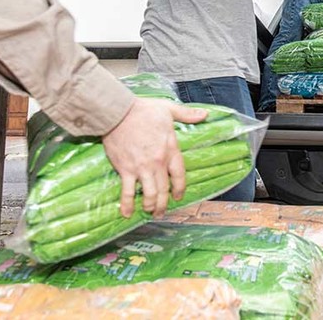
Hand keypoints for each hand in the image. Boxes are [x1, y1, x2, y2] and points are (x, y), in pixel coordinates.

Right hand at [102, 98, 206, 217]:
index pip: (179, 175)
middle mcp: (158, 162)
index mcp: (170, 149)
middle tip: (162, 212)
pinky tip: (126, 214)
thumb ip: (187, 115)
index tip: (178, 196)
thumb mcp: (168, 109)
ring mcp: (142, 168)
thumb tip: (204, 114)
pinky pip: (127, 192)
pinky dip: (127, 205)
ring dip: (151, 206)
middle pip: (164, 189)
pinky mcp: (125, 170)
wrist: (118, 113)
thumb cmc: (142, 110)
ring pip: (150, 194)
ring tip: (150, 212)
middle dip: (164, 203)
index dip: (180, 188)